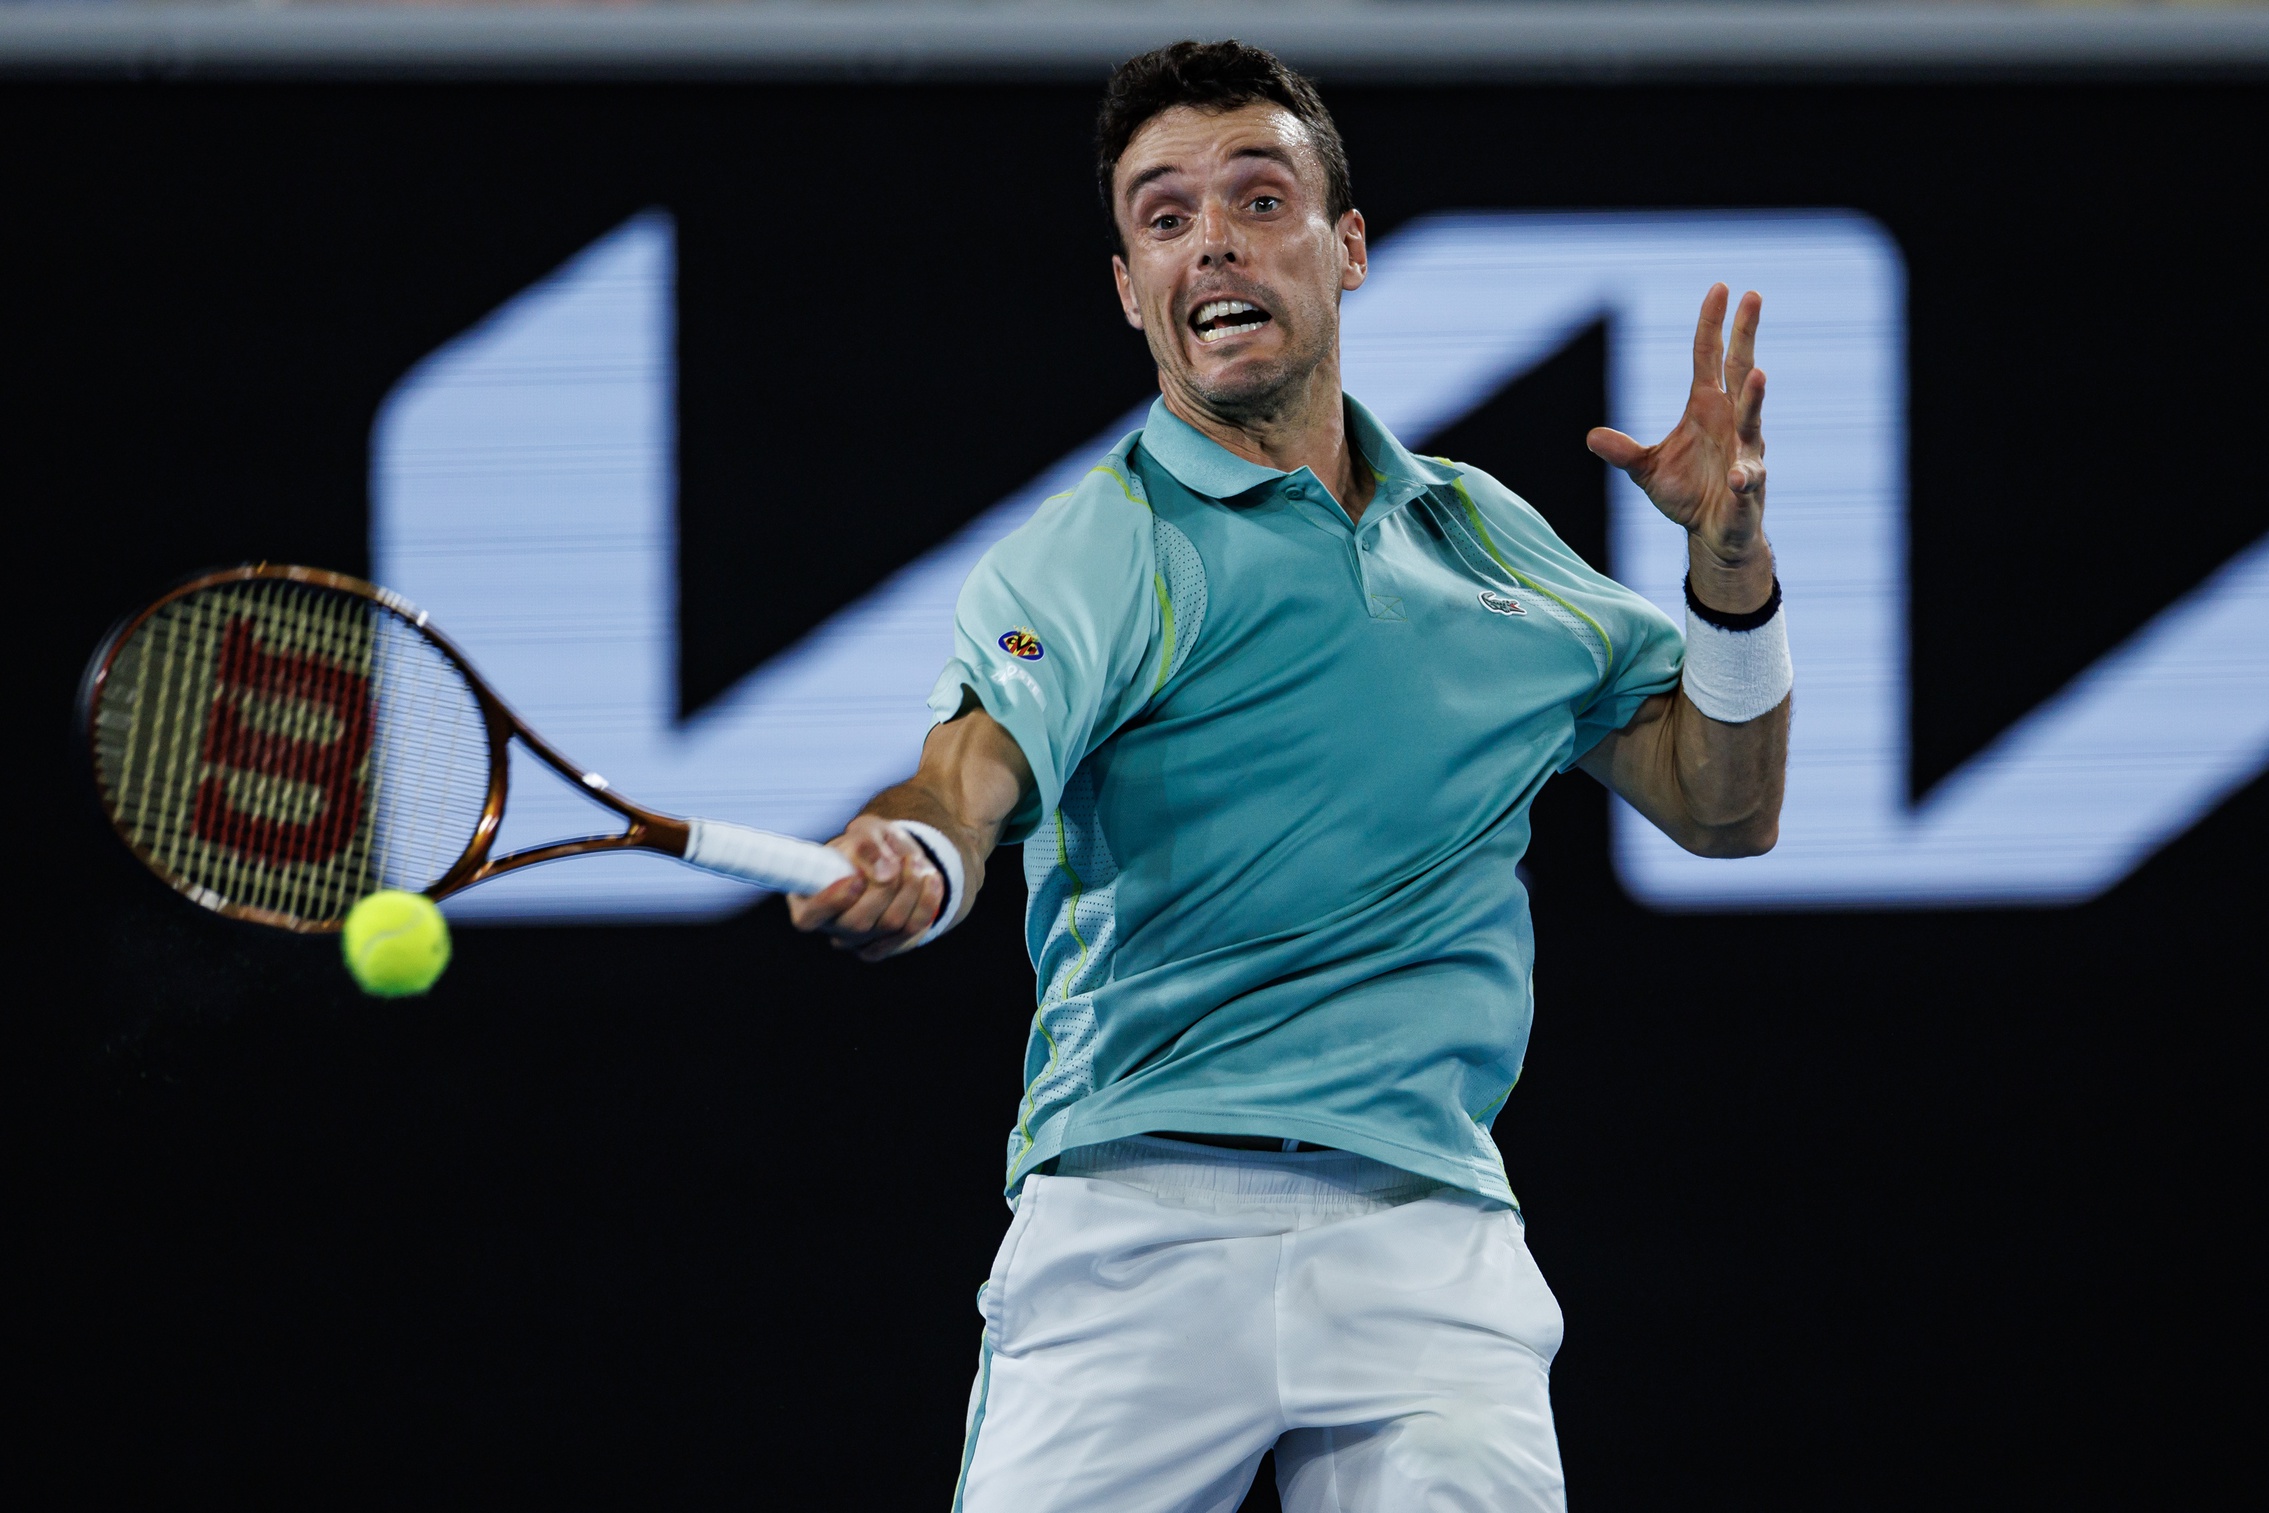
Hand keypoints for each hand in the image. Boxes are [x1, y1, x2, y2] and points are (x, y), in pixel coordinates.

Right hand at [785, 814, 943, 961]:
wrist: (896, 859)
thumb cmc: (870, 844)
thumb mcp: (867, 830)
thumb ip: (868, 844)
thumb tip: (884, 870)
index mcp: (808, 898)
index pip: (809, 916)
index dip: (833, 901)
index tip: (858, 879)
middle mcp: (830, 925)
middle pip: (858, 923)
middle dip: (886, 887)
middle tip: (900, 860)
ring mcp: (857, 941)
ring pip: (889, 925)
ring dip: (910, 889)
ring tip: (916, 861)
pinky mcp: (885, 945)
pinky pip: (911, 930)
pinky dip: (926, 902)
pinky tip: (930, 879)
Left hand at [1588, 284, 1772, 612]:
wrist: (1712, 533)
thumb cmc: (1687, 493)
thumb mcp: (1646, 470)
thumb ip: (1623, 452)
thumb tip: (1591, 436)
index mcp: (1706, 407)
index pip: (1709, 357)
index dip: (1713, 324)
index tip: (1720, 288)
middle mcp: (1731, 420)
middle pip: (1740, 369)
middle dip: (1746, 334)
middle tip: (1753, 296)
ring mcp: (1745, 451)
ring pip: (1753, 418)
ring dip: (1755, 398)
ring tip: (1757, 373)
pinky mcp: (1749, 487)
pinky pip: (1749, 479)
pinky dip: (1743, 477)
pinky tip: (1735, 478)